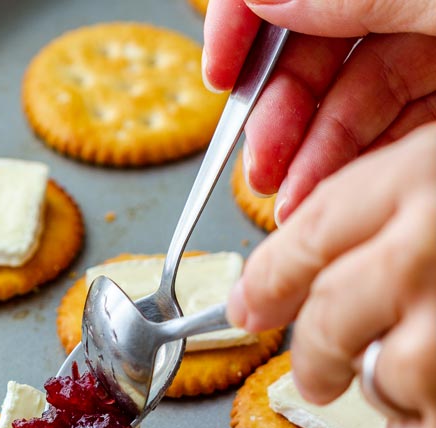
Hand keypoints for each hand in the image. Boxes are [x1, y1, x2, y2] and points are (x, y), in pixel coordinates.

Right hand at [203, 0, 435, 221]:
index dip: (241, 21)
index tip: (219, 74)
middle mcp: (411, 3)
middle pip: (317, 49)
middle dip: (277, 114)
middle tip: (260, 166)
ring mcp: (435, 48)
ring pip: (355, 101)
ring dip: (312, 157)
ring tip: (292, 203)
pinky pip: (395, 131)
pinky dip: (358, 168)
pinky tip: (329, 199)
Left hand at [226, 126, 435, 427]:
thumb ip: (398, 209)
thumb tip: (303, 272)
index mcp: (428, 174)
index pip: (314, 228)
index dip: (269, 277)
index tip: (247, 306)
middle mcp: (429, 245)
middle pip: (329, 314)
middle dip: (314, 355)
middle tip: (313, 376)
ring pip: (379, 378)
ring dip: (391, 389)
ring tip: (434, 374)